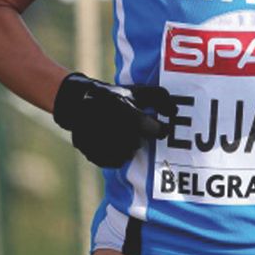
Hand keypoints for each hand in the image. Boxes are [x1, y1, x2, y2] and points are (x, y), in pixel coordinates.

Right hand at [53, 72, 177, 167]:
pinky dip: (118, 157)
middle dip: (141, 139)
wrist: (79, 102)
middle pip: (136, 143)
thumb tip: (174, 111)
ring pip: (125, 155)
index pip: (149, 126)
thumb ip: (160, 99)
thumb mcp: (137, 92)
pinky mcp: (89, 150)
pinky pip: (112, 162)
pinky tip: (117, 145)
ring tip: (127, 137)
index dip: (160, 130)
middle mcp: (107, 123)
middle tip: (140, 132)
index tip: (163, 129)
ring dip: (130, 148)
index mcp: (121, 107)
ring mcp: (96, 138)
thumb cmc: (115, 96)